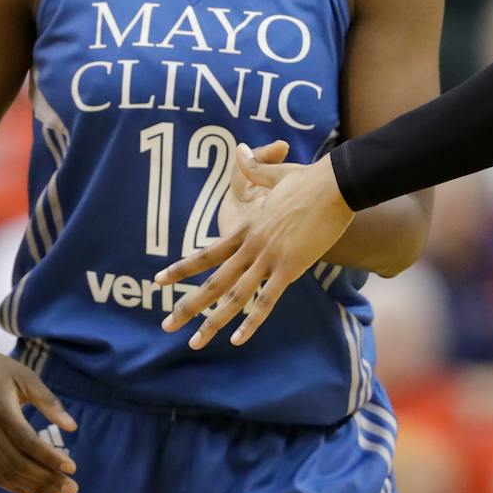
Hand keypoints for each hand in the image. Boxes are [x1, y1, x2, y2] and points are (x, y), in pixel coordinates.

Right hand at [0, 352, 77, 492]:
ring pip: (6, 474)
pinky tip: (34, 492)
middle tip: (71, 489)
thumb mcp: (26, 378)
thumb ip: (49, 402)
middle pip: (18, 464)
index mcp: (0, 410)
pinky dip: (15, 486)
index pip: (27, 442)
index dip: (50, 458)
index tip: (72, 468)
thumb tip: (73, 427)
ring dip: (34, 488)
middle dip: (47, 480)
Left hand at [157, 146, 353, 348]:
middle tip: (165, 325)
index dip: (182, 269)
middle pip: (213, 282)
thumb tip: (240, 150)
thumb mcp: (276, 175)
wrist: (334, 184)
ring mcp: (269, 257)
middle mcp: (251, 246)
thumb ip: (255, 170)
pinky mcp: (290, 267)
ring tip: (194, 342)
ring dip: (212, 321)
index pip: (206, 254)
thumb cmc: (309, 180)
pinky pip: (267, 300)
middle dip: (187, 306)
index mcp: (246, 228)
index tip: (159, 281)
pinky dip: (251, 322)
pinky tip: (237, 340)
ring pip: (234, 296)